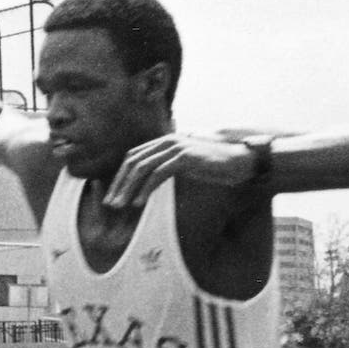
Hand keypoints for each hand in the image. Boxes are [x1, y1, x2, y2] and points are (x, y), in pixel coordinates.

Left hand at [104, 133, 254, 207]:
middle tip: (110, 204)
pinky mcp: (184, 157)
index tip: (112, 196)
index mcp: (163, 142)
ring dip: (129, 189)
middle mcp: (167, 141)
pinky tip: (139, 203)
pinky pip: (159, 174)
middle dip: (119, 184)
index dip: (120, 177)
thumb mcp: (184, 165)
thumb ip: (166, 167)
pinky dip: (146, 189)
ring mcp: (176, 147)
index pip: (133, 157)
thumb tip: (148, 181)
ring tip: (121, 206)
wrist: (238, 161)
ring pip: (143, 168)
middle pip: (133, 162)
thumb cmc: (212, 166)